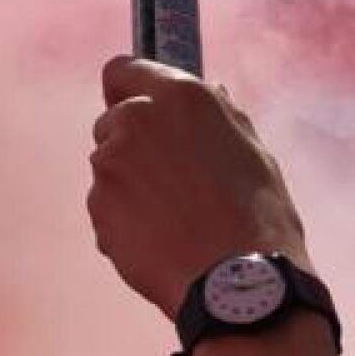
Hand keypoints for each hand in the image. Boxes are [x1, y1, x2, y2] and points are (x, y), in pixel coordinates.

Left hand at [89, 59, 310, 315]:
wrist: (237, 284)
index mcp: (179, 97)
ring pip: (109, 167)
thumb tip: (211, 92)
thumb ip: (221, 115)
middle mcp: (136, 119)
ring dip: (129, 185)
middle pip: (113, 122)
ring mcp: (110, 164)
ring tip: (174, 218)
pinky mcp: (97, 207)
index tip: (137, 107)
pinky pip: (105, 208)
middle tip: (173, 180)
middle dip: (134, 144)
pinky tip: (161, 241)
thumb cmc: (257, 216)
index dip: (129, 89)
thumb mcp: (253, 151)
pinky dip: (124, 220)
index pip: (122, 71)